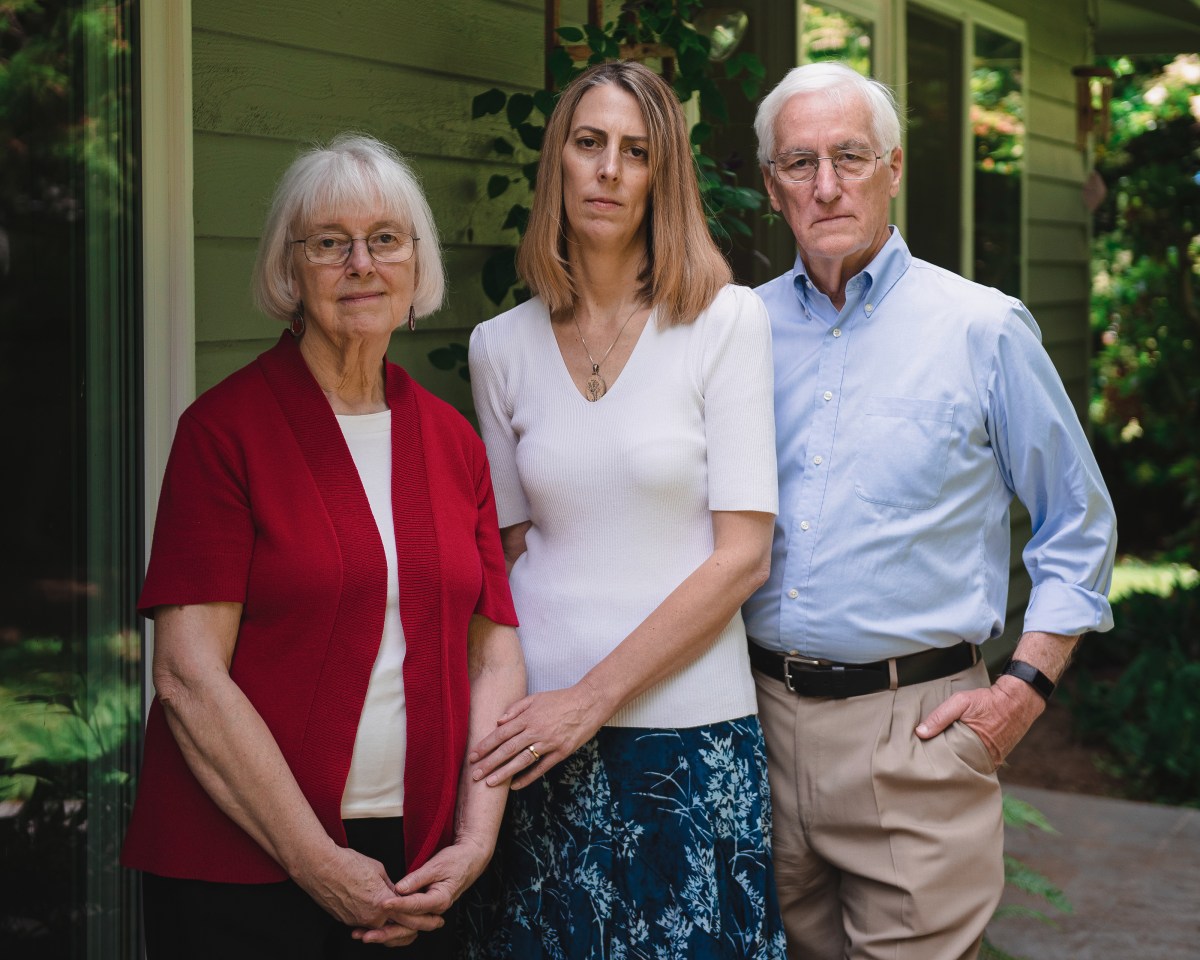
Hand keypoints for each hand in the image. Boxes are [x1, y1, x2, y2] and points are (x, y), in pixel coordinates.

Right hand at [293, 844, 416, 929]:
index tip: (435, 918)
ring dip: (392, 928)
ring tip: (404, 923)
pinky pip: (365, 925)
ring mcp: (357, 921)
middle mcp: (371, 917)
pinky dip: (374, 924)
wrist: (320, 867)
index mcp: (383, 903)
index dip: (424, 919)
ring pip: (380, 929)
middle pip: (397, 929)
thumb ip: (391, 886)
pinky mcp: (346, 921)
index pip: (410, 917)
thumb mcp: (379, 870)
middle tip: (426, 924)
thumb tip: (397, 894)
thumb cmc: (349, 864)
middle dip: (412, 928)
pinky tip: (380, 918)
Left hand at [352, 837, 491, 944]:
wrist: (470, 861)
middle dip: (386, 931)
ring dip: (385, 932)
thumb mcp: (437, 865)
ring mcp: (428, 911)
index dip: (397, 905)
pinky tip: (373, 926)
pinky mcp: (423, 908)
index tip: (381, 903)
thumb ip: (417, 878)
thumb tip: (399, 888)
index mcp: (440, 900)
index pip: (415, 905)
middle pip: (408, 925)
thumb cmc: (455, 861)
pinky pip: (406, 920)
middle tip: (366, 933)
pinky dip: (390, 924)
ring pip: (405, 927)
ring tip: (363, 934)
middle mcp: (434, 910)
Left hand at [468, 683, 604, 788]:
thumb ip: (516, 708)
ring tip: (489, 783)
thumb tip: (498, 722)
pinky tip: (515, 786)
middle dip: (489, 763)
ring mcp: (549, 742)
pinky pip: (541, 767)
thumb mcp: (536, 697)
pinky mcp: (561, 752)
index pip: (501, 733)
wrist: (589, 702)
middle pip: (508, 749)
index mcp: (528, 717)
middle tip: (474, 775)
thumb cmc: (561, 699)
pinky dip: (527, 777)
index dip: (485, 745)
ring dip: (504, 773)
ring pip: (522, 760)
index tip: (472, 756)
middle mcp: (535, 730)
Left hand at [914, 675, 1046, 766]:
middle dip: (948, 763)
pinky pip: (980, 762)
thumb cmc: (987, 701)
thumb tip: (920, 732)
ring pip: (970, 765)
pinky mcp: (998, 758)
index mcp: (973, 747)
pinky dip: (972, 758)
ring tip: (945, 756)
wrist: (1017, 701)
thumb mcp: (960, 702)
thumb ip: (940, 717)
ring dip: (960, 761)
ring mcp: (993, 760)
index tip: (926, 757)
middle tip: (933, 758)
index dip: (938, 760)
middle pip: (960, 766)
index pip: (949, 762)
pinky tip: (962, 753)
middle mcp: (985, 758)